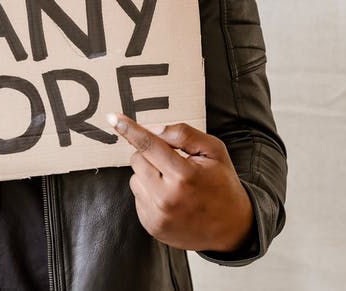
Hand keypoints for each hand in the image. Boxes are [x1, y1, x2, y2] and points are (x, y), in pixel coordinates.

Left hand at [108, 113, 253, 251]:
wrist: (231, 227)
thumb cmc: (222, 184)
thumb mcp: (214, 151)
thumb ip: (184, 135)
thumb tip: (153, 129)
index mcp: (184, 175)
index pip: (149, 145)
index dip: (129, 129)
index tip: (113, 117)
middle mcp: (166, 197)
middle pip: (137, 160)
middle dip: (150, 155)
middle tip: (173, 163)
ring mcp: (157, 215)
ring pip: (135, 179)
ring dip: (149, 176)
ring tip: (174, 184)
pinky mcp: (151, 226)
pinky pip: (138, 198)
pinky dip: (150, 193)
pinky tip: (171, 199)